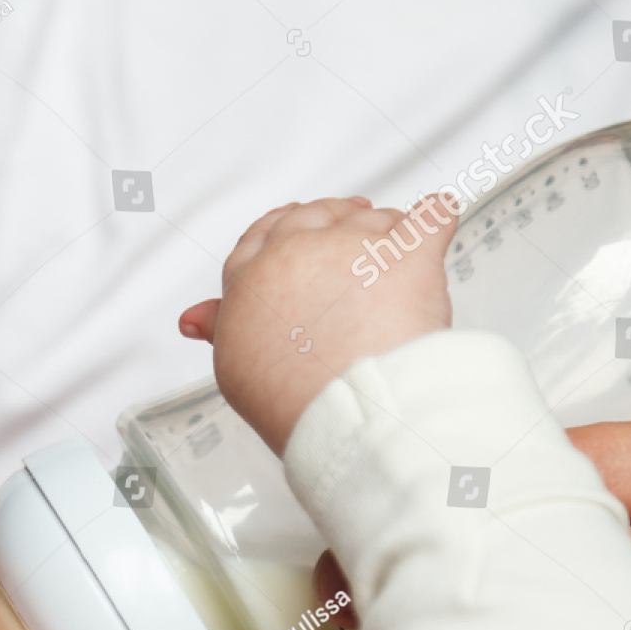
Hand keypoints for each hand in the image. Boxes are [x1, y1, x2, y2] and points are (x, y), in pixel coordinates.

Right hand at [181, 193, 459, 455]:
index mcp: (253, 276)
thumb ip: (221, 329)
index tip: (294, 234)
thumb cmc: (296, 397)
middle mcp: (299, 250)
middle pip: (316, 217)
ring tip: (390, 273)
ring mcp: (355, 248)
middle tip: (349, 250)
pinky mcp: (408, 254)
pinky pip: (429, 218)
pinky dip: (435, 220)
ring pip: (371, 220)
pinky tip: (436, 220)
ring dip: (383, 237)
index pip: (263, 236)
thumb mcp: (236, 367)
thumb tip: (195, 318)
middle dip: (333, 224)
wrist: (351, 412)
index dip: (282, 234)